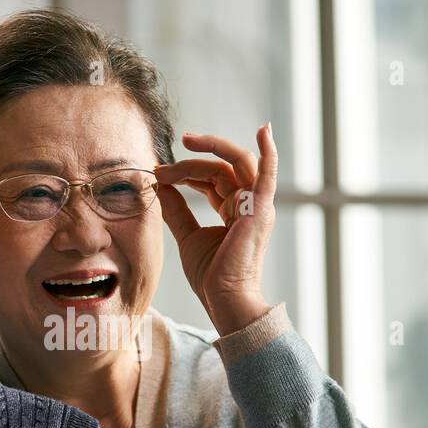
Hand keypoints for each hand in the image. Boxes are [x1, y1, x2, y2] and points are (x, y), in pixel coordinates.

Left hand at [154, 124, 277, 335]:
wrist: (224, 297)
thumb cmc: (211, 275)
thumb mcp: (186, 236)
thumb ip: (176, 210)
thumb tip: (159, 185)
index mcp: (233, 210)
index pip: (211, 178)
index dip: (185, 171)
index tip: (159, 171)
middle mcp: (249, 203)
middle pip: (220, 168)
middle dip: (190, 162)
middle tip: (165, 160)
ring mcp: (258, 205)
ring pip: (234, 163)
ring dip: (210, 150)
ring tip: (186, 142)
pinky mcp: (261, 209)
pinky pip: (268, 174)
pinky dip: (269, 151)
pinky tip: (263, 130)